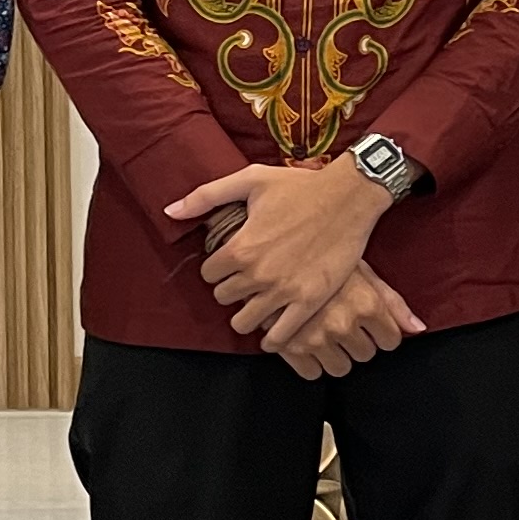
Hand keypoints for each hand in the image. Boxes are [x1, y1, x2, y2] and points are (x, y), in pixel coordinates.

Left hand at [169, 156, 392, 346]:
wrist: (349, 197)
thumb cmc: (300, 186)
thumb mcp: (250, 180)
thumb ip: (206, 196)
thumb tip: (169, 211)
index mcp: (240, 247)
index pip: (208, 274)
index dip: (218, 268)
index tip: (231, 262)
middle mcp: (258, 273)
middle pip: (224, 298)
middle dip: (232, 289)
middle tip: (247, 280)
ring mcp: (283, 291)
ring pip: (245, 322)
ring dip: (247, 314)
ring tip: (258, 303)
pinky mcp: (309, 301)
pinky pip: (280, 336)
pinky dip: (272, 339)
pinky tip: (272, 333)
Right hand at [271, 264, 422, 379]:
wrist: (274, 256)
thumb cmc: (323, 260)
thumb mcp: (363, 273)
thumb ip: (392, 303)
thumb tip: (418, 329)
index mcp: (366, 304)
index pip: (391, 341)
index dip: (382, 333)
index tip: (370, 325)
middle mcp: (344, 324)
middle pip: (366, 355)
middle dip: (358, 341)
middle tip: (342, 322)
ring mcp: (316, 338)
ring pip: (341, 368)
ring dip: (335, 354)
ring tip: (325, 332)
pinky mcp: (290, 349)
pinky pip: (311, 373)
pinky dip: (310, 362)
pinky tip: (306, 341)